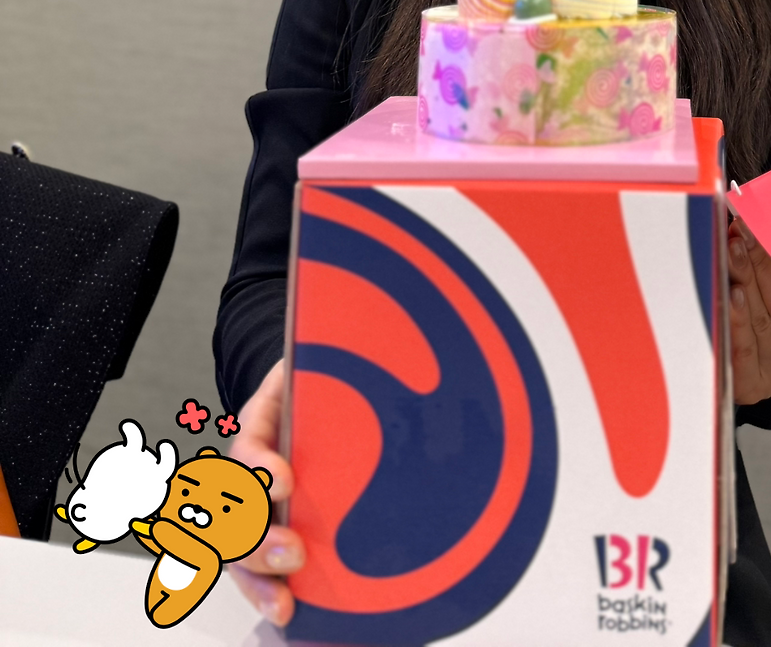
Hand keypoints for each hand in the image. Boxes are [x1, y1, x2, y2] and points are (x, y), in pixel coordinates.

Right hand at [226, 360, 304, 627]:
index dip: (260, 466)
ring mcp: (255, 506)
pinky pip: (256, 570)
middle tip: (293, 550)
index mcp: (263, 424)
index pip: (249, 446)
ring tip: (284, 600)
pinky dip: (266, 594)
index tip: (284, 479)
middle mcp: (251, 471)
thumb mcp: (317, 370)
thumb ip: (324, 367)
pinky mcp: (273, 531)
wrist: (318, 397)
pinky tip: (286, 612)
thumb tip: (357, 338)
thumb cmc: (320, 386)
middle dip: (258, 536)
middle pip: (233, 510)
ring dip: (257, 577)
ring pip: (233, 548)